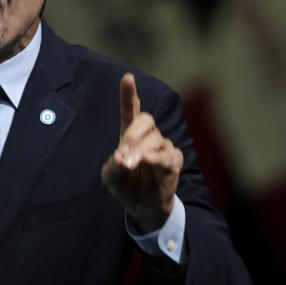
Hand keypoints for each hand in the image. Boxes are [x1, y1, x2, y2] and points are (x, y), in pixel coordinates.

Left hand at [101, 73, 182, 233]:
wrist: (143, 207)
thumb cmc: (127, 185)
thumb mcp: (111, 177)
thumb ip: (112, 167)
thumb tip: (120, 156)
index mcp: (130, 134)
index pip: (131, 110)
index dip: (129, 94)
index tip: (128, 77)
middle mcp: (149, 136)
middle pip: (146, 120)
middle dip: (134, 133)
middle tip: (123, 149)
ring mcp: (163, 148)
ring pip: (156, 140)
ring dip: (141, 151)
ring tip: (131, 164)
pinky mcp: (174, 162)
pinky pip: (168, 156)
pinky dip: (157, 158)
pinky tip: (149, 161)